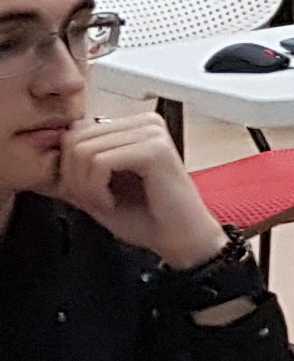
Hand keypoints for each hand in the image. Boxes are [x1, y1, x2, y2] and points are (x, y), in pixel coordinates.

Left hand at [54, 112, 229, 273]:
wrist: (180, 238)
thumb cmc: (146, 216)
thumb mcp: (98, 189)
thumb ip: (76, 168)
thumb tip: (47, 158)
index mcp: (133, 126)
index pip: (75, 132)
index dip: (69, 168)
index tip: (86, 194)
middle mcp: (144, 122)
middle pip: (75, 139)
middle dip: (74, 178)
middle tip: (93, 201)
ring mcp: (152, 133)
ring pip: (83, 151)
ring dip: (84, 186)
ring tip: (103, 202)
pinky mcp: (155, 149)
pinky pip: (100, 162)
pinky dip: (95, 189)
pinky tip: (111, 202)